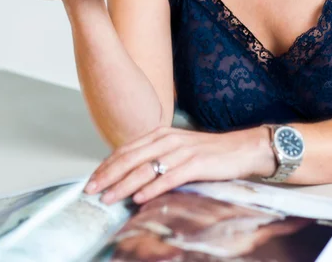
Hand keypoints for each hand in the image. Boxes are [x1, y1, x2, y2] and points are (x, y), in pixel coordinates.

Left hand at [84, 125, 273, 204]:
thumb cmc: (207, 153)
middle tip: (90, 190)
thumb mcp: (176, 150)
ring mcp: (181, 150)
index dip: (106, 165)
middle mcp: (167, 139)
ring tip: (108, 198)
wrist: (241, 149)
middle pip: (130, 158)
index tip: (91, 180)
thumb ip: (155, 157)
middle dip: (107, 175)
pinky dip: (153, 188)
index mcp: (160, 134)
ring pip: (145, 169)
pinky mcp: (196, 163)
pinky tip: (140, 198)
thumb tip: (130, 175)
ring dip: (124, 185)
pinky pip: (170, 177)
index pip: (126, 150)